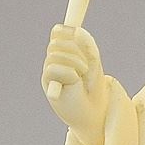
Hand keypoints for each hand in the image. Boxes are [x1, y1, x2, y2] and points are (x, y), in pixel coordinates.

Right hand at [42, 24, 108, 144]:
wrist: (95, 114)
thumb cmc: (96, 89)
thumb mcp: (95, 64)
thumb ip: (87, 47)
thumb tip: (77, 30)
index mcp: (65, 54)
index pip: (58, 33)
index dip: (65, 30)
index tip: (76, 34)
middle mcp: (55, 61)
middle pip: (57, 42)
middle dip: (76, 50)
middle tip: (87, 66)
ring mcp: (50, 73)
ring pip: (55, 54)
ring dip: (75, 63)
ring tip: (83, 76)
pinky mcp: (48, 84)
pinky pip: (53, 68)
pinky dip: (69, 73)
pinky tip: (74, 83)